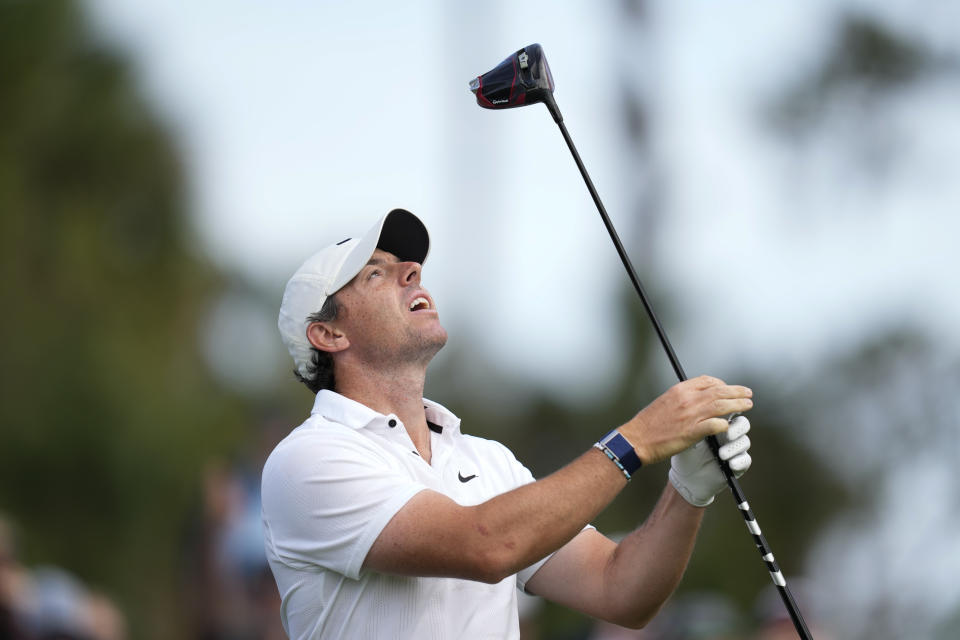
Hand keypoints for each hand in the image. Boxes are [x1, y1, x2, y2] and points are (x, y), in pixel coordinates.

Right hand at [619, 376, 752, 464]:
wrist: (637, 439)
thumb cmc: (648, 424)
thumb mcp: (664, 402)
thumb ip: (681, 399)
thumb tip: (696, 399)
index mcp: (679, 390)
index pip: (707, 381)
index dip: (721, 384)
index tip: (727, 389)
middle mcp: (687, 400)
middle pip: (719, 391)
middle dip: (736, 392)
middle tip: (748, 394)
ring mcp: (690, 415)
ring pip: (721, 406)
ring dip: (737, 405)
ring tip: (747, 405)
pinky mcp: (691, 432)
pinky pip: (715, 425)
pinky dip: (724, 424)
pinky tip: (729, 426)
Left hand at [668, 415, 751, 506]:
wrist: (686, 475)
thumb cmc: (686, 451)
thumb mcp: (687, 433)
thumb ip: (693, 419)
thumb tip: (696, 403)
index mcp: (718, 422)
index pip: (731, 410)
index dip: (733, 408)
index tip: (729, 410)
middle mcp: (729, 433)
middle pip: (742, 424)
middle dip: (737, 428)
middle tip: (728, 434)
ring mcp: (734, 449)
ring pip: (744, 442)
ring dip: (734, 447)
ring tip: (721, 454)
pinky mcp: (737, 464)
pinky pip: (745, 460)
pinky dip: (739, 461)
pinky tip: (731, 463)